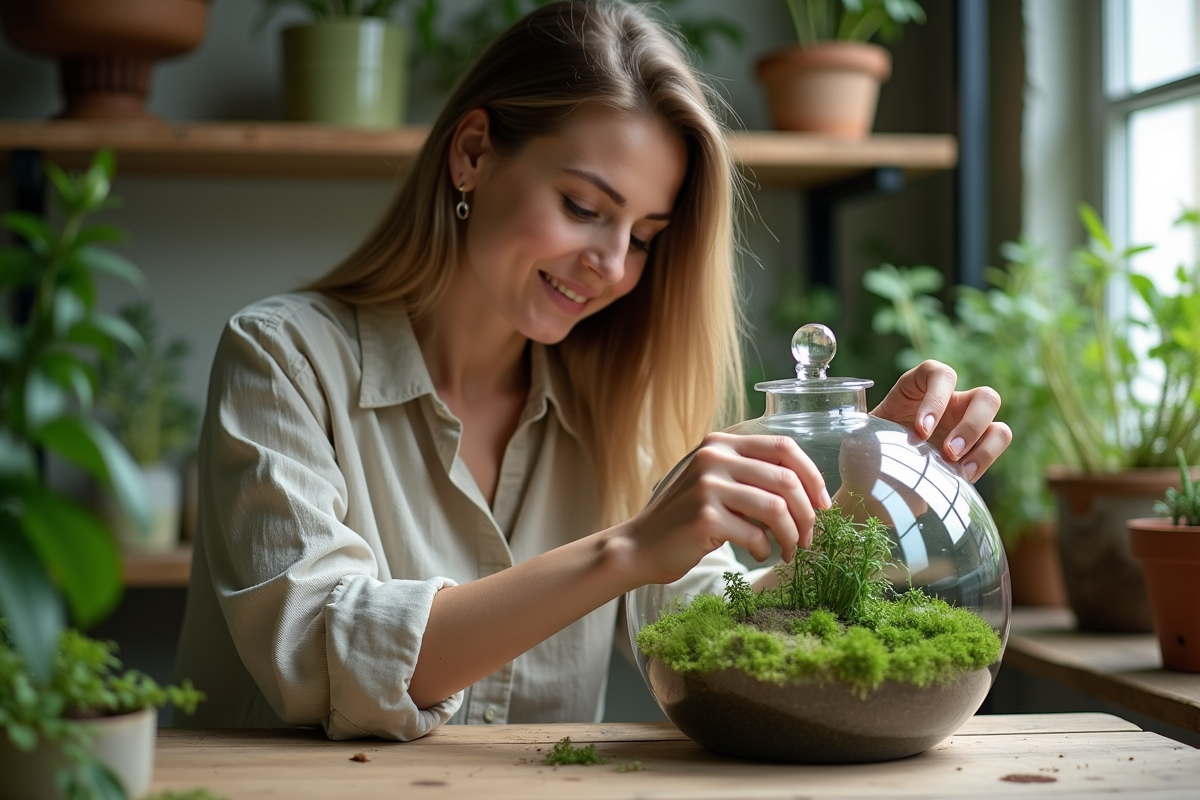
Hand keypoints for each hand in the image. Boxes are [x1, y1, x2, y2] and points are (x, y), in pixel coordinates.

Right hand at [624, 433, 828, 584]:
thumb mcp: (714, 481)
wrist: (640, 545)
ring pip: (777, 509)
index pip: (784, 446)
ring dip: (792, 536)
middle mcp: (714, 457)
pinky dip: (765, 550)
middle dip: (808, 514)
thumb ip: (750, 475)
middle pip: (786, 479)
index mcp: (721, 443)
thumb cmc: (685, 517)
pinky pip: (756, 535)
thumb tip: (808, 493)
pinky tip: (759, 555)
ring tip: (791, 551)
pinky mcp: (705, 517)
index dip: (812, 475)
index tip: (822, 503)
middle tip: (809, 538)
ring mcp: (708, 486)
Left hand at [871, 360, 1011, 481]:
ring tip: (955, 467)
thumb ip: (859, 425)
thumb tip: (845, 420)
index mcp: (917, 388)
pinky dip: (984, 460)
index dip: (935, 398)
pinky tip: (960, 477)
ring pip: (997, 419)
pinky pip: (997, 443)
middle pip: (984, 395)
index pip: (938, 373)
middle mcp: (948, 402)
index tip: (919, 429)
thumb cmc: (865, 455)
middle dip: (970, 424)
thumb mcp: (857, 435)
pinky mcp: (975, 449)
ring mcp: (966, 424)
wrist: (874, 487)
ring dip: (982, 444)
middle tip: (946, 451)